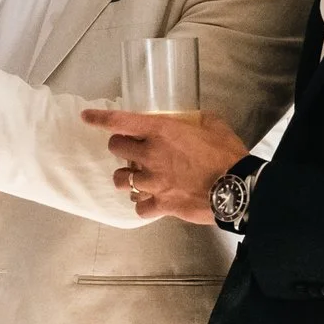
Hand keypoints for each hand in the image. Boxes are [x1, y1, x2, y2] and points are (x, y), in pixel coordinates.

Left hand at [79, 108, 248, 223]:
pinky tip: (151, 201)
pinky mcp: (160, 205)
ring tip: (137, 177)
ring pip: (120, 179)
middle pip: (116, 149)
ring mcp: (153, 182)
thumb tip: (192, 120)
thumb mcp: (214, 125)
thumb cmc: (227, 155)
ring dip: (126, 177)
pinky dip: (142, 204)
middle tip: (132, 150)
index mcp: (161, 132)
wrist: (238, 190)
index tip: (86, 117)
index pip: (121, 121)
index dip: (99, 118)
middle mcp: (151, 156)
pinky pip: (138, 206)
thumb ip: (197, 120)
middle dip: (120, 147)